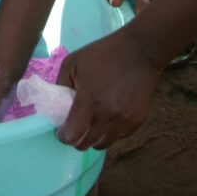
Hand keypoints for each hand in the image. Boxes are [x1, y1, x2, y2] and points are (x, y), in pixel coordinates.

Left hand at [56, 29, 160, 150]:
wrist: (140, 50)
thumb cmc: (103, 54)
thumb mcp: (72, 63)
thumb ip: (60, 86)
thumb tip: (56, 107)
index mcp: (90, 101)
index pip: (72, 135)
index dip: (62, 135)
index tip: (61, 129)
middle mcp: (108, 116)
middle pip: (85, 145)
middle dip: (76, 139)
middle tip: (75, 126)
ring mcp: (124, 121)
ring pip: (103, 144)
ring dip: (93, 137)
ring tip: (92, 122)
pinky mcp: (137, 121)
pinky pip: (118, 137)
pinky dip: (110, 131)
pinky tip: (109, 115)